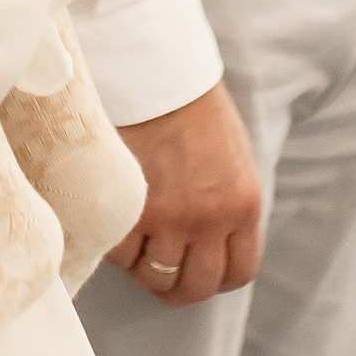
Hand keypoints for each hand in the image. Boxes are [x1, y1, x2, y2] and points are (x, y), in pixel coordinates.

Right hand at [109, 81, 262, 304]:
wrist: (155, 69)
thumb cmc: (191, 106)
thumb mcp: (232, 157)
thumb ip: (227, 205)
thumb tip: (211, 243)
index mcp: (243, 206)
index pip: (238, 273)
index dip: (214, 279)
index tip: (195, 269)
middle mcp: (210, 219)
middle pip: (196, 287)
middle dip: (175, 286)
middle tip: (156, 269)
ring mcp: (169, 217)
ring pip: (153, 275)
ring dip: (140, 265)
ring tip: (131, 240)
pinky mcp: (130, 208)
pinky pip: (119, 252)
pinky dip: (113, 244)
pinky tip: (112, 219)